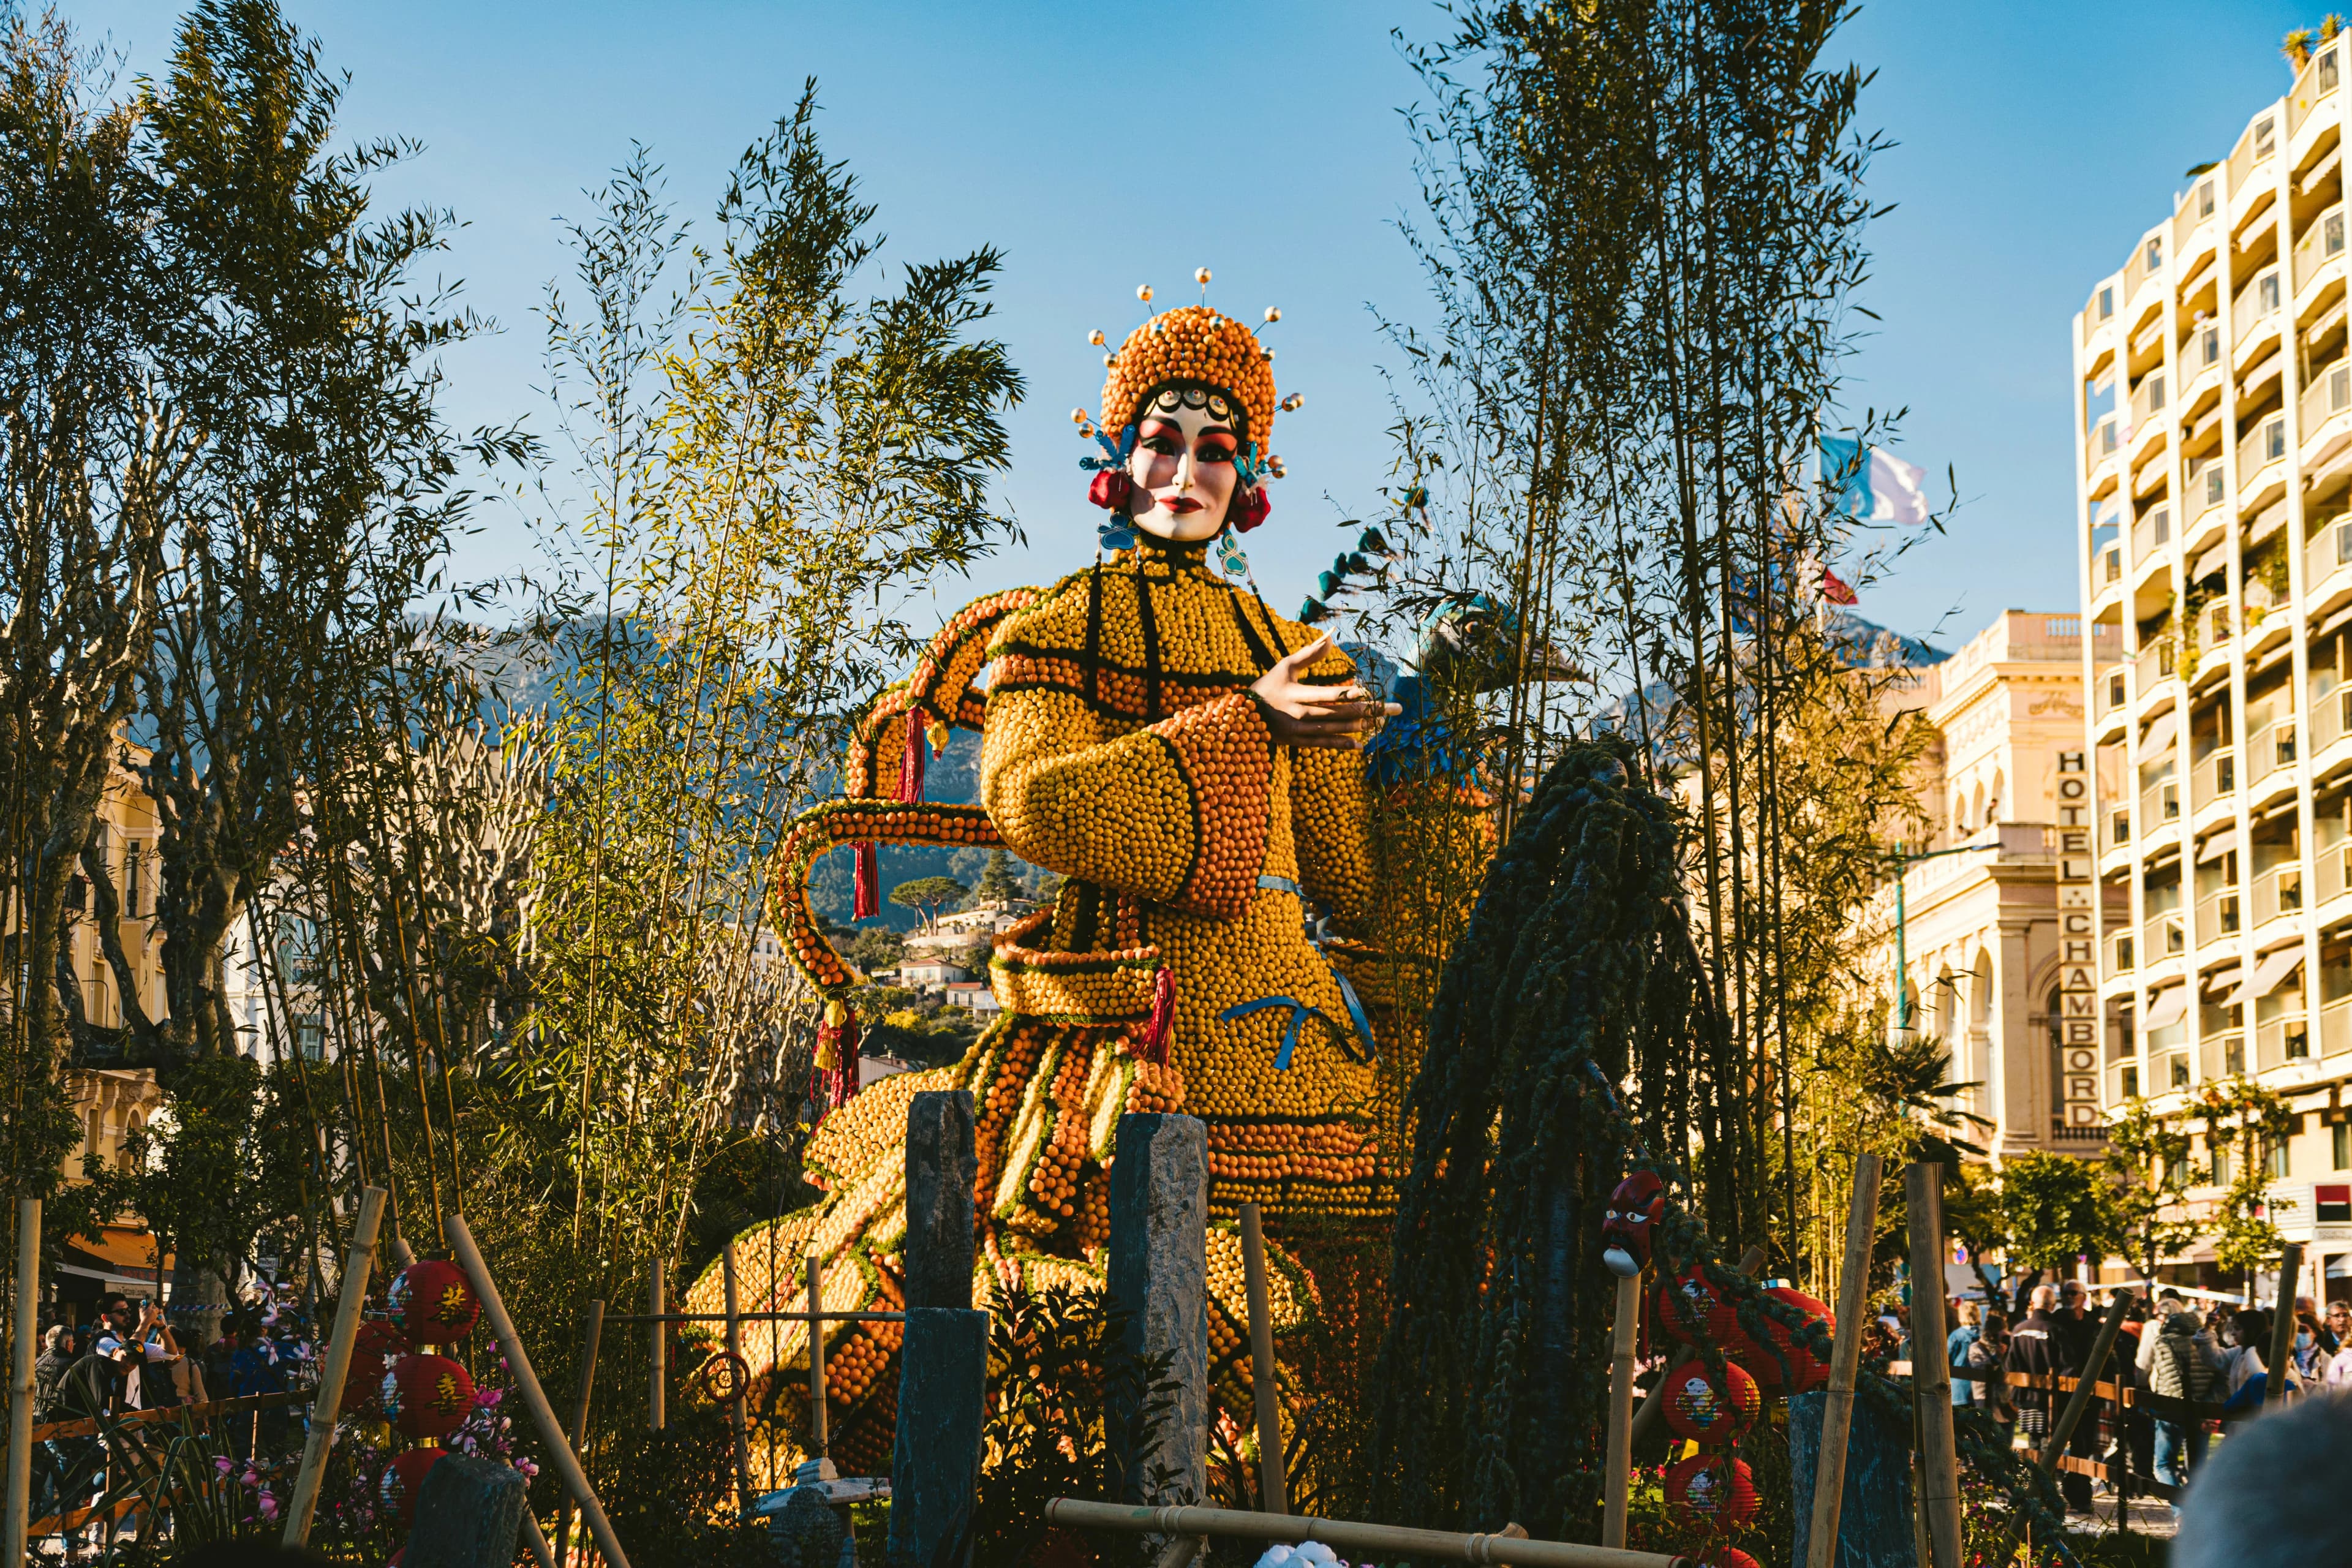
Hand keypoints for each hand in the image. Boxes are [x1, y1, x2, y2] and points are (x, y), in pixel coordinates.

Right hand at [1248, 633, 1401, 749]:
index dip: (1346, 695)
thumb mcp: (1286, 665)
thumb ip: (1310, 652)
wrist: (1242, 716)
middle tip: (1394, 709)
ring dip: (1360, 726)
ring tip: (1382, 723)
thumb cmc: (1268, 685)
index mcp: (1295, 693)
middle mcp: (1299, 714)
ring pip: (1334, 729)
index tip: (1366, 693)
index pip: (1326, 694)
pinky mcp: (1298, 741)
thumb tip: (1332, 635)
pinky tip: (1361, 745)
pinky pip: (1324, 743)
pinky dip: (1342, 744)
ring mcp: (1299, 731)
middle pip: (1338, 713)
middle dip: (1369, 711)